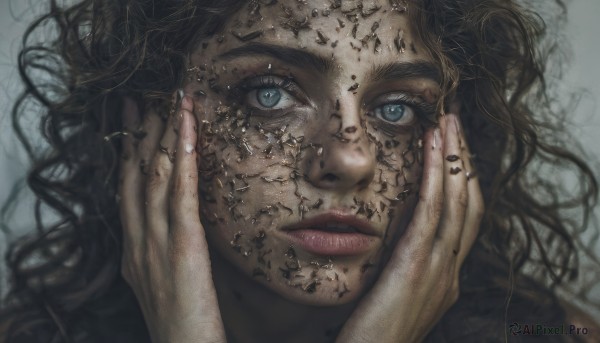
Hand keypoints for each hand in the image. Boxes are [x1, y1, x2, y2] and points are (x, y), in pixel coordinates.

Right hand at [119, 93, 225, 342]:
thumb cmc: (180, 324)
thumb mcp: (161, 284)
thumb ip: (162, 254)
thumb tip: (177, 231)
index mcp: (134, 249)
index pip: (127, 192)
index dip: (127, 154)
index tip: (130, 124)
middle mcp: (139, 241)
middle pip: (135, 176)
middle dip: (137, 134)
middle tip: (140, 99)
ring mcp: (157, 242)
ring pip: (157, 176)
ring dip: (164, 135)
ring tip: (171, 101)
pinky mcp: (184, 246)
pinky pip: (183, 193)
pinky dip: (184, 157)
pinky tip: (188, 130)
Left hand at [336, 113, 483, 342]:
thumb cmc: (370, 334)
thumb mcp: (393, 296)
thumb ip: (401, 266)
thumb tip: (392, 237)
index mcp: (444, 278)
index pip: (463, 220)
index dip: (462, 182)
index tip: (453, 151)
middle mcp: (449, 272)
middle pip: (468, 205)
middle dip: (464, 162)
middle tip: (455, 125)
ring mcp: (439, 270)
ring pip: (457, 202)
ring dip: (454, 159)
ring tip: (448, 123)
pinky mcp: (417, 267)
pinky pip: (432, 212)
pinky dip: (436, 175)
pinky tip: (433, 147)